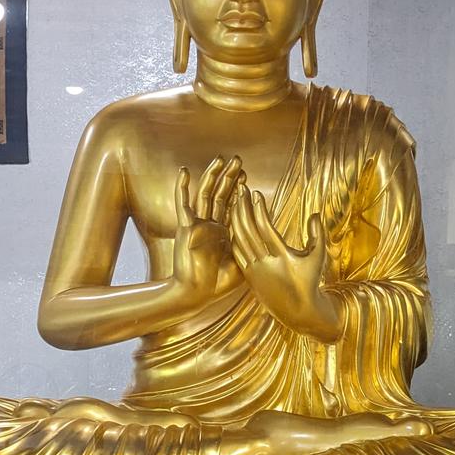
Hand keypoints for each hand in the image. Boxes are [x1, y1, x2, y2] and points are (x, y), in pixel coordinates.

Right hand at [171, 157, 242, 306]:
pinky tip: (184, 171)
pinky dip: (182, 187)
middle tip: (238, 161)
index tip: (246, 176)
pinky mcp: (186, 228)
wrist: (195, 295)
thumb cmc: (217, 285)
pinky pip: (183, 204)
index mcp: (223, 234)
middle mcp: (210, 226)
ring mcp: (197, 225)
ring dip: (212, 176)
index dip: (238, 190)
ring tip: (220, 159)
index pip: (232, 206)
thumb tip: (272, 243)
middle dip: (229, 178)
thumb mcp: (243, 264)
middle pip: (221, 195)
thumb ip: (253, 250)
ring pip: (205, 194)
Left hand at [229, 190, 339, 341]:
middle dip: (243, 208)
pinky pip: (237, 253)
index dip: (259, 209)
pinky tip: (234, 223)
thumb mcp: (318, 258)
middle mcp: (266, 264)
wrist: (298, 312)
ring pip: (240, 240)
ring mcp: (255, 271)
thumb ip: (318, 235)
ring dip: (236, 220)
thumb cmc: (310, 282)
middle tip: (240, 191)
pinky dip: (234, 236)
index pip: (265, 228)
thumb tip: (314, 214)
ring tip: (236, 202)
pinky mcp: (249, 277)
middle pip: (248, 231)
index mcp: (282, 257)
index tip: (256, 193)